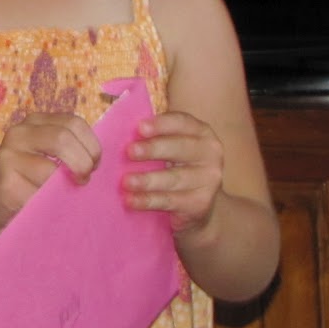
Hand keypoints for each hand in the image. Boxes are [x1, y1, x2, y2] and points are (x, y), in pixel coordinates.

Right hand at [0, 112, 100, 233]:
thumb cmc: (31, 178)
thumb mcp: (49, 154)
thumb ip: (70, 148)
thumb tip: (98, 158)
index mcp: (36, 122)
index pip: (74, 123)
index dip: (92, 144)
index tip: (95, 163)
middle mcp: (19, 132)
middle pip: (63, 138)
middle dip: (83, 161)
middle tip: (85, 178)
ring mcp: (8, 155)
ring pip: (50, 166)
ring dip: (68, 181)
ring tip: (71, 188)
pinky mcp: (5, 181)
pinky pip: (38, 189)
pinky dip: (52, 197)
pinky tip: (50, 199)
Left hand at [123, 111, 224, 235]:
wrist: (197, 204)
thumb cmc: (175, 166)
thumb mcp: (169, 148)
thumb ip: (152, 137)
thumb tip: (118, 131)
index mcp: (201, 132)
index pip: (182, 122)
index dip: (161, 124)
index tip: (139, 127)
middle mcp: (210, 153)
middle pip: (180, 148)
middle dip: (154, 149)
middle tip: (130, 151)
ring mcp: (209, 179)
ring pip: (174, 178)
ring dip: (148, 180)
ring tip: (126, 181)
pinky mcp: (201, 203)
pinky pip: (170, 200)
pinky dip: (148, 201)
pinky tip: (131, 200)